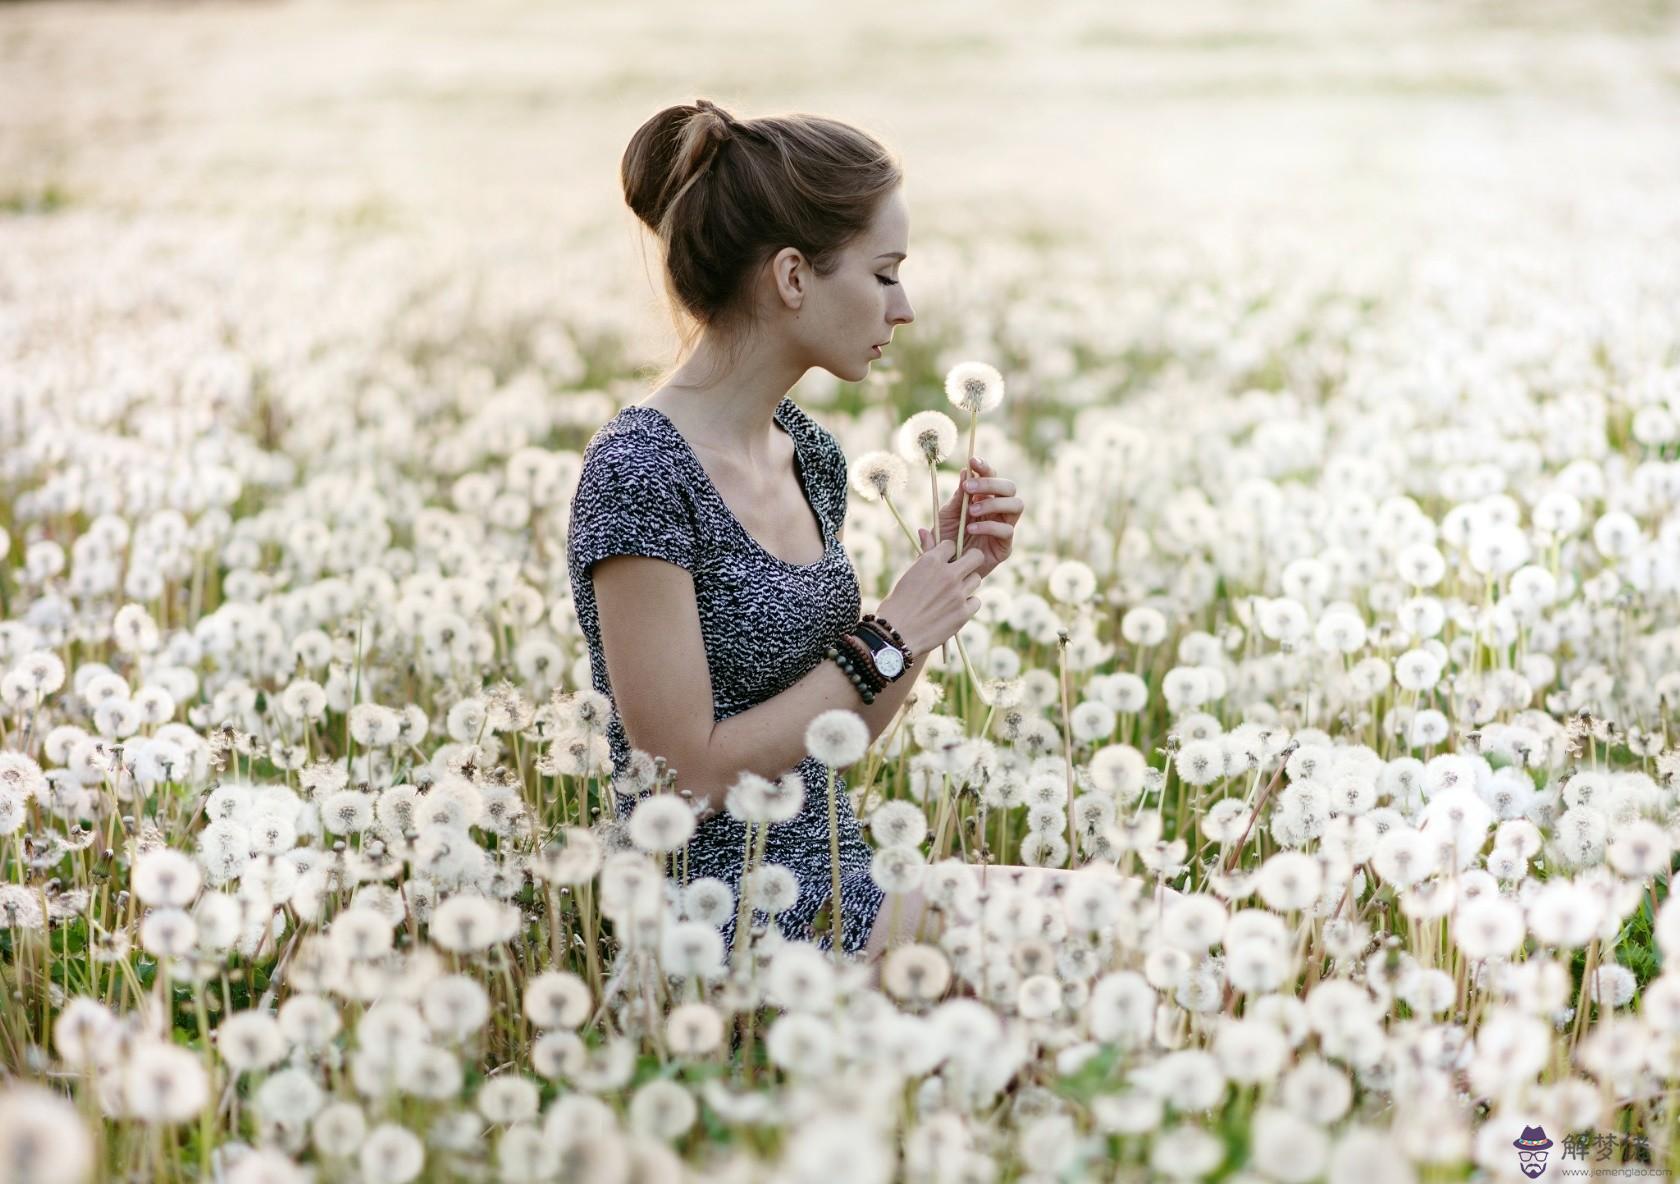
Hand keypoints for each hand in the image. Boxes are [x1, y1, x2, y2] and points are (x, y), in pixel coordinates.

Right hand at [879, 535, 987, 656]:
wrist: (896, 634)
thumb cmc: (898, 603)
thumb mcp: (910, 574)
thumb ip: (924, 553)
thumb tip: (925, 530)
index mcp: (931, 561)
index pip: (951, 545)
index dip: (948, 553)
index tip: (944, 561)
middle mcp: (948, 574)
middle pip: (975, 556)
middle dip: (970, 560)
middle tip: (963, 569)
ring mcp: (958, 594)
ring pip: (976, 579)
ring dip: (967, 584)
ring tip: (952, 594)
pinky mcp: (963, 613)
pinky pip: (976, 601)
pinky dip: (967, 604)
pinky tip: (954, 609)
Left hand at [935, 456, 1020, 578]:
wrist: (944, 570)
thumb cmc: (945, 541)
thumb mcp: (946, 516)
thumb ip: (957, 497)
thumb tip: (966, 471)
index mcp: (984, 499)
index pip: (991, 477)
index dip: (985, 467)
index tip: (972, 461)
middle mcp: (998, 510)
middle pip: (1010, 487)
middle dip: (991, 484)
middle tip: (969, 489)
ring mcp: (1004, 527)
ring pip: (1016, 505)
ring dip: (994, 504)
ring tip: (971, 511)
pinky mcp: (1004, 546)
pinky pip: (1007, 531)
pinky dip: (989, 527)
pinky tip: (971, 530)